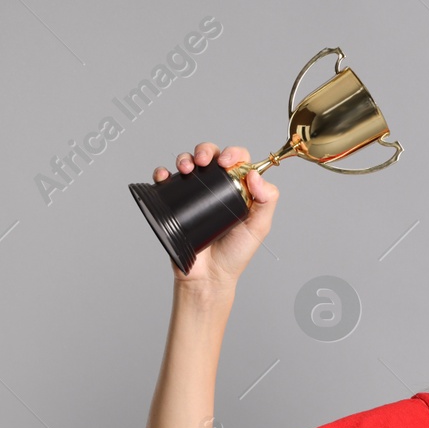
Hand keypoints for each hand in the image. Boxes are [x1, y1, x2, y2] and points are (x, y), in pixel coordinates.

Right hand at [151, 142, 279, 289]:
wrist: (208, 276)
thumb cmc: (235, 254)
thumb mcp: (259, 228)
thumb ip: (266, 202)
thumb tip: (255, 175)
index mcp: (238, 189)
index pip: (237, 160)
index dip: (232, 154)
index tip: (227, 163)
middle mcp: (216, 188)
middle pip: (210, 156)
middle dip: (206, 151)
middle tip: (203, 161)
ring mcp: (195, 194)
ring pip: (188, 163)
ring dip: (185, 158)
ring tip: (185, 168)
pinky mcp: (175, 203)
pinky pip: (166, 182)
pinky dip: (162, 173)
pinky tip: (164, 176)